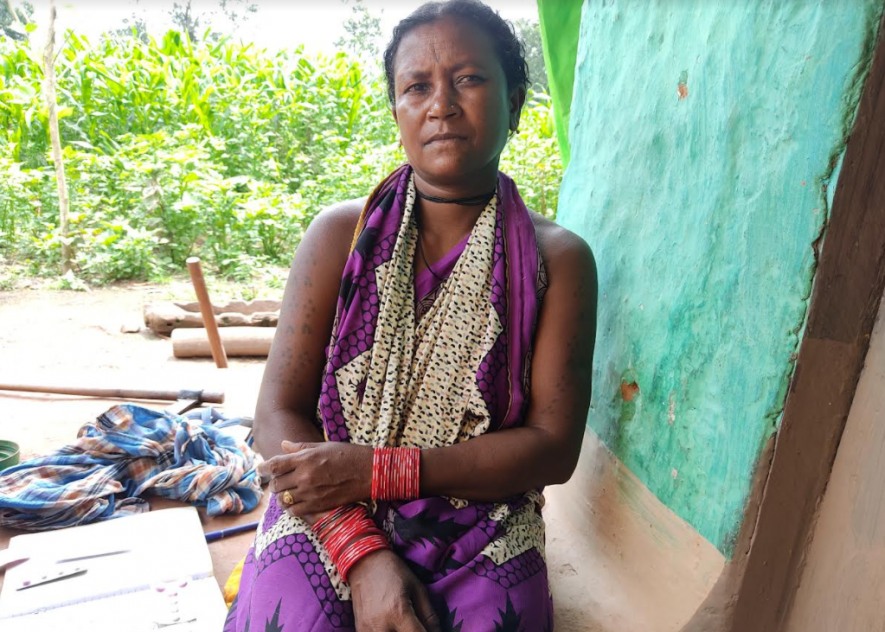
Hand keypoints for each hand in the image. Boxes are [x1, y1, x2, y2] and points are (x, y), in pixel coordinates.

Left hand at [258, 441, 372, 516]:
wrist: (368, 472)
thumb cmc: (347, 455)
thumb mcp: (323, 446)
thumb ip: (300, 447)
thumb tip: (283, 445)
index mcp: (305, 458)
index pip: (275, 465)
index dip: (264, 468)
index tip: (260, 470)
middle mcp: (305, 476)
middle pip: (277, 484)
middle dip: (274, 484)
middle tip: (276, 483)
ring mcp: (310, 492)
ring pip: (284, 499)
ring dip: (281, 497)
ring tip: (285, 494)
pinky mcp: (318, 505)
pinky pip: (295, 511)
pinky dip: (291, 508)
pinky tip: (294, 504)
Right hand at [349, 550, 440, 631]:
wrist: (365, 563)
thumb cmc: (395, 573)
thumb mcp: (418, 589)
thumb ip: (429, 616)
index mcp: (398, 613)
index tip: (431, 631)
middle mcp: (381, 626)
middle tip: (417, 626)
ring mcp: (367, 630)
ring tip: (405, 625)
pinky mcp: (360, 630)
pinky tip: (393, 627)